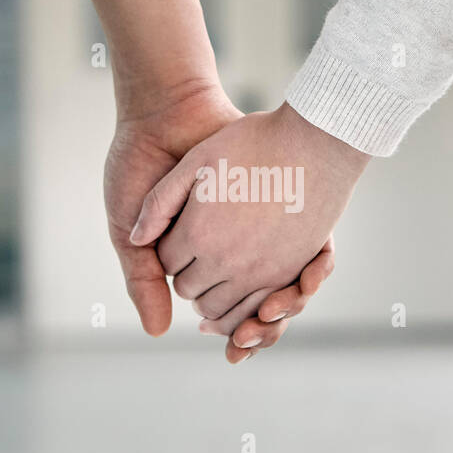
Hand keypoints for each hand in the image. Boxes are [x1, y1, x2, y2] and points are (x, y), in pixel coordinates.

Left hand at [130, 102, 368, 344]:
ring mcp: (261, 272)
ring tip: (213, 274)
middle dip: (186, 275)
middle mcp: (227, 261)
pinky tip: (239, 289)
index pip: (166, 262)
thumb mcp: (197, 161)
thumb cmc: (256, 143)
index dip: (168, 249)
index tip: (177, 235)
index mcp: (199, 233)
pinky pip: (256, 310)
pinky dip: (242, 308)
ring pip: (219, 308)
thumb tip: (136, 238)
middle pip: (189, 290)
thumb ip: (160, 202)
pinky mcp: (291, 275)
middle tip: (193, 255)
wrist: (316, 142)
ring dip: (211, 295)